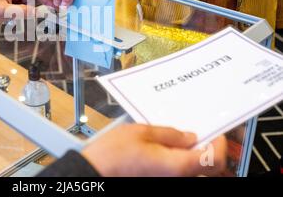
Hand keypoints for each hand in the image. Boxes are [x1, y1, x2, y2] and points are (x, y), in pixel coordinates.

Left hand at [0, 0, 52, 22]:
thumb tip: (38, 13)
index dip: (46, 1)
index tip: (54, 9)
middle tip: (24, 20)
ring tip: (11, 19)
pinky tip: (9, 18)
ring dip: (22, 14)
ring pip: (26, 5)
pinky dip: (17, 14)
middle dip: (30, 11)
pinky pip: (20, 7)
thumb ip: (22, 12)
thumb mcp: (3, 11)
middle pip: (32, 0)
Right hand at [82, 124, 226, 176]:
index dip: (219, 144)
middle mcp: (176, 180)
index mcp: (177, 167)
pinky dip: (181, 162)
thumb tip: (189, 137)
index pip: (214, 160)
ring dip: (196, 158)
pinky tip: (169, 150)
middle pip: (209, 171)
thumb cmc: (112, 155)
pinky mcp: (158, 181)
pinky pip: (179, 174)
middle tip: (203, 136)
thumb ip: (170, 134)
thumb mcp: (142, 132)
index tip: (215, 133)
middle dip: (210, 152)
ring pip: (194, 173)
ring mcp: (167, 182)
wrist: (94, 172)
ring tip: (184, 142)